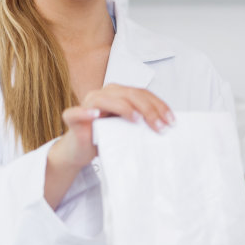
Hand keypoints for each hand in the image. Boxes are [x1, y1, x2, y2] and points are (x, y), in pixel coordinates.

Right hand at [50, 84, 174, 169]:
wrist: (81, 151)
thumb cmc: (107, 138)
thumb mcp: (128, 128)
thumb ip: (142, 122)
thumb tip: (168, 125)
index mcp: (119, 93)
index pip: (142, 94)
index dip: (159, 105)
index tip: (172, 121)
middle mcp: (104, 94)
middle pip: (129, 95)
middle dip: (148, 109)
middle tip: (161, 127)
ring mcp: (87, 103)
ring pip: (107, 99)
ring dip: (124, 108)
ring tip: (137, 120)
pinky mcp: (73, 117)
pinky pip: (76, 113)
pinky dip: (85, 112)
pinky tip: (95, 116)